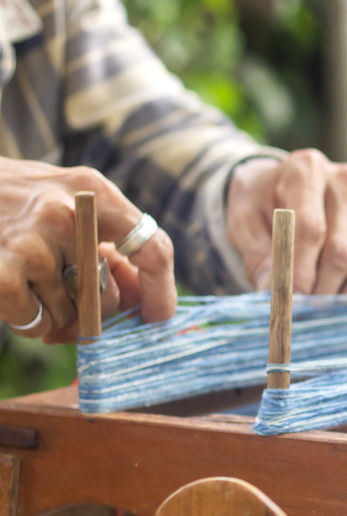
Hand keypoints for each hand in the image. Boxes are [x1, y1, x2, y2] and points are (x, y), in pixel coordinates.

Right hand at [0, 158, 176, 342]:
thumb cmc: (10, 201)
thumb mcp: (64, 201)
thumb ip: (106, 243)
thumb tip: (142, 303)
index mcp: (94, 191)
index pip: (153, 248)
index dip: (161, 291)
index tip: (159, 318)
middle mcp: (70, 213)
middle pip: (110, 294)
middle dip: (93, 307)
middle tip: (64, 289)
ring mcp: (34, 243)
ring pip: (72, 312)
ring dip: (53, 309)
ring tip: (25, 275)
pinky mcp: (4, 272)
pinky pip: (38, 322)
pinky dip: (27, 319)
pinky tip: (9, 290)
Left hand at [226, 150, 346, 294]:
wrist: (282, 190)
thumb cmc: (262, 206)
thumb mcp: (244, 223)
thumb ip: (257, 254)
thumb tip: (272, 291)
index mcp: (307, 170)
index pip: (311, 229)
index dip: (299, 272)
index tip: (289, 301)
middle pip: (341, 252)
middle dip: (319, 290)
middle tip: (300, 310)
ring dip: (342, 294)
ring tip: (318, 300)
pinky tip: (337, 289)